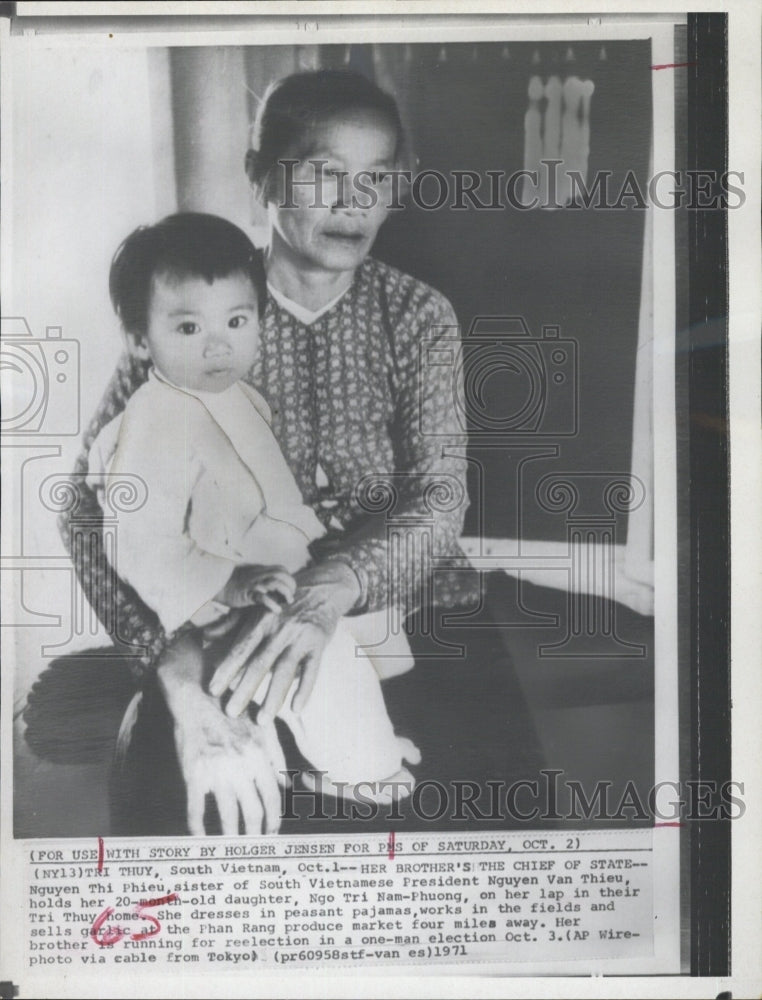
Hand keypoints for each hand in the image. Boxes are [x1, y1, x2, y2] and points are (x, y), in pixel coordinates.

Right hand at [173, 691, 286, 835]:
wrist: (199, 697)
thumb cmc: (235, 710)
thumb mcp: (265, 727)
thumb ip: (277, 757)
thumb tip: (286, 786)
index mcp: (260, 756)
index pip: (273, 798)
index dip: (274, 821)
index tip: (272, 834)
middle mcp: (241, 766)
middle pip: (253, 812)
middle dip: (255, 834)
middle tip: (254, 848)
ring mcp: (216, 772)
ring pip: (227, 815)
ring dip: (231, 836)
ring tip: (232, 848)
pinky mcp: (193, 774)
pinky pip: (195, 809)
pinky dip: (198, 828)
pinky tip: (199, 839)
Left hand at [208, 561, 360, 722]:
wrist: (321, 590)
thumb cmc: (282, 604)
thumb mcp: (256, 609)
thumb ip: (230, 625)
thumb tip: (204, 639)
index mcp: (261, 621)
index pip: (240, 649)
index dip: (226, 669)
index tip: (213, 690)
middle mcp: (279, 629)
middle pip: (260, 663)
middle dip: (245, 689)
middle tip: (231, 712)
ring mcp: (300, 637)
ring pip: (285, 671)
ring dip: (273, 698)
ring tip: (262, 720)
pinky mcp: (318, 644)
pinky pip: (312, 671)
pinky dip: (305, 690)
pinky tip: (296, 709)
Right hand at [216, 564, 296, 611]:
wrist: (216, 586)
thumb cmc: (234, 585)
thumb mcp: (250, 579)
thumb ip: (262, 581)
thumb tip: (275, 592)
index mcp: (261, 571)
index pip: (282, 569)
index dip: (289, 579)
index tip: (290, 590)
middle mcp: (259, 575)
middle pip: (282, 574)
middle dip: (290, 585)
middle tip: (290, 598)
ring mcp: (253, 583)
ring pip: (275, 582)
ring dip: (285, 592)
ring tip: (287, 602)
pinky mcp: (247, 593)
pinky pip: (262, 597)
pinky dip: (272, 603)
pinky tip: (277, 610)